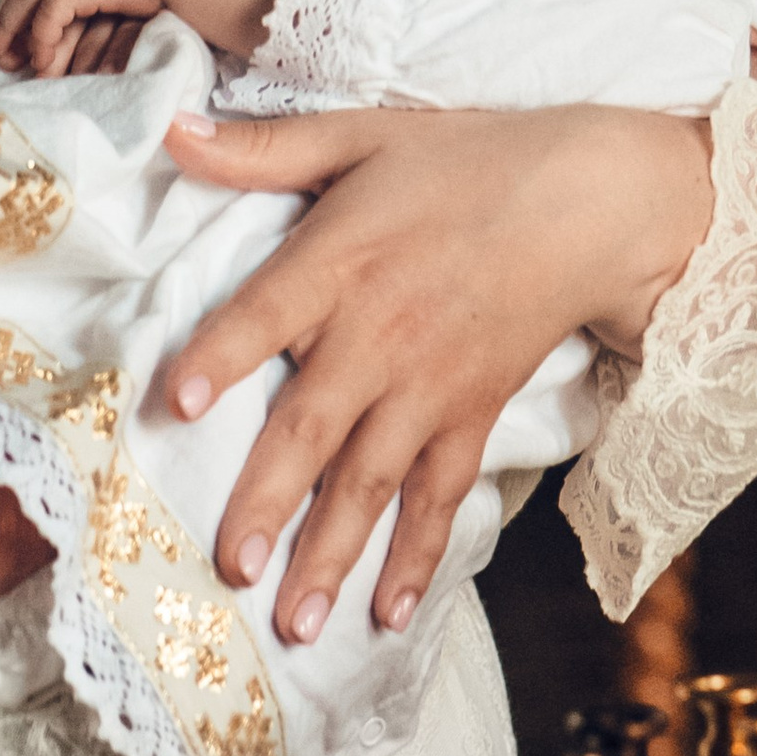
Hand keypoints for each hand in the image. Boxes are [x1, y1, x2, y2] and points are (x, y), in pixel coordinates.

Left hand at [160, 104, 712, 637]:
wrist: (585, 202)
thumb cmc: (462, 162)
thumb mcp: (361, 135)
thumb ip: (263, 148)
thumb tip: (171, 133)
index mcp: (341, 259)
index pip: (269, 312)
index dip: (225, 354)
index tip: (178, 403)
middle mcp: (380, 334)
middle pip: (315, 424)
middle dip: (270, 500)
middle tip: (229, 566)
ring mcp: (430, 386)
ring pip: (372, 481)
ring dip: (333, 554)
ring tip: (294, 622)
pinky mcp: (471, 415)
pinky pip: (441, 495)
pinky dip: (417, 555)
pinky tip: (387, 611)